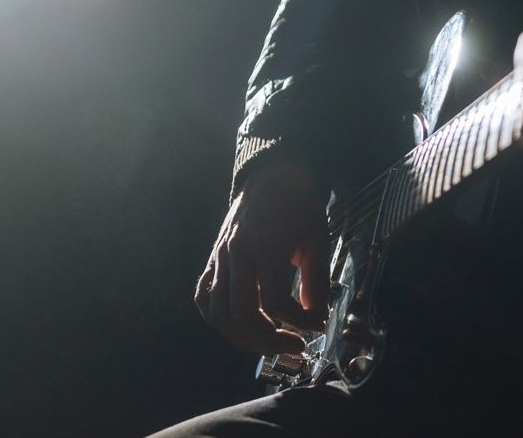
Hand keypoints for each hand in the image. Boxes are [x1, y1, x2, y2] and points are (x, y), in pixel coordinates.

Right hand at [194, 159, 329, 353]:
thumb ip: (318, 282)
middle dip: (270, 340)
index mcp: (266, 244)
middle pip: (242, 315)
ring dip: (244, 337)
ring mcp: (220, 257)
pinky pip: (204, 298)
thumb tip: (316, 320)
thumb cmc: (299, 206)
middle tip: (294, 344)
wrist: (271, 177)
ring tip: (269, 338)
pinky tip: (242, 325)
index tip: (316, 325)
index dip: (298, 322)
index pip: (274, 301)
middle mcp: (237, 252)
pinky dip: (219, 319)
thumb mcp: (319, 239)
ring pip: (219, 314)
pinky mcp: (212, 259)